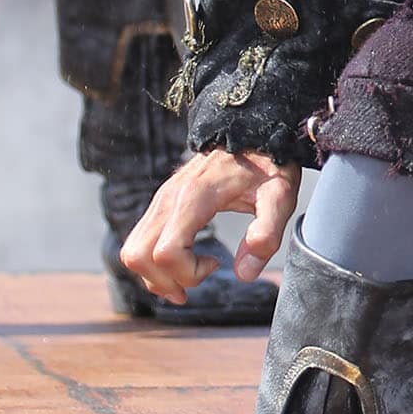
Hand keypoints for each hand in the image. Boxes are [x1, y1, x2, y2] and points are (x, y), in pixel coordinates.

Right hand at [122, 150, 298, 298]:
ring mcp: (160, 199)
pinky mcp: (160, 202)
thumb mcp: (280, 196)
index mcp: (194, 197)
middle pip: (138, 256)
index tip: (216, 264)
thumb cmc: (268, 166)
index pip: (166, 252)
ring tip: (188, 277)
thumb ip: (267, 233)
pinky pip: (139, 241)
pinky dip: (152, 263)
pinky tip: (182, 264)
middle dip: (165, 282)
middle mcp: (168, 198)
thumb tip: (244, 273)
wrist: (252, 131)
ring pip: (132, 251)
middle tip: (197, 281)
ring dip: (154, 276)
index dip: (188, 272)